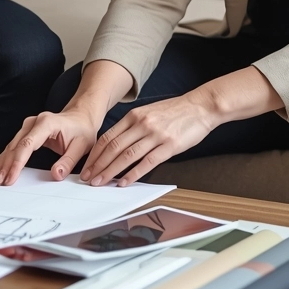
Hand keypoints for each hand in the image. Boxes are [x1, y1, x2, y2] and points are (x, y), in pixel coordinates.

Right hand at [0, 106, 102, 185]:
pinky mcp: (27, 131)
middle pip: (16, 145)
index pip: (27, 145)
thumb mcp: (81, 146)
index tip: (11, 177)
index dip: (18, 163)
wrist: (81, 116)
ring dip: (3, 162)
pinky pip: (14, 145)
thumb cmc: (81, 129)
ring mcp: (28, 126)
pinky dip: (7, 157)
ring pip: (11, 145)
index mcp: (47, 124)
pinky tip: (0, 167)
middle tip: (0, 181)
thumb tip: (56, 175)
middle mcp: (34, 122)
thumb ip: (68, 162)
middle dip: (6, 165)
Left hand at [81, 92, 218, 186]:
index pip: (108, 137)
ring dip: (111, 171)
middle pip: (113, 147)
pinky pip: (147, 162)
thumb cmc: (176, 111)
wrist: (200, 106)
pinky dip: (133, 174)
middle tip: (88, 178)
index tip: (87, 165)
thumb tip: (117, 144)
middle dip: (98, 165)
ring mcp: (155, 135)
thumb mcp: (149, 112)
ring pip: (127, 156)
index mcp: (135, 116)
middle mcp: (142, 124)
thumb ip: (133, 126)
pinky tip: (124, 182)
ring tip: (101, 182)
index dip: (95, 153)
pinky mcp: (169, 146)